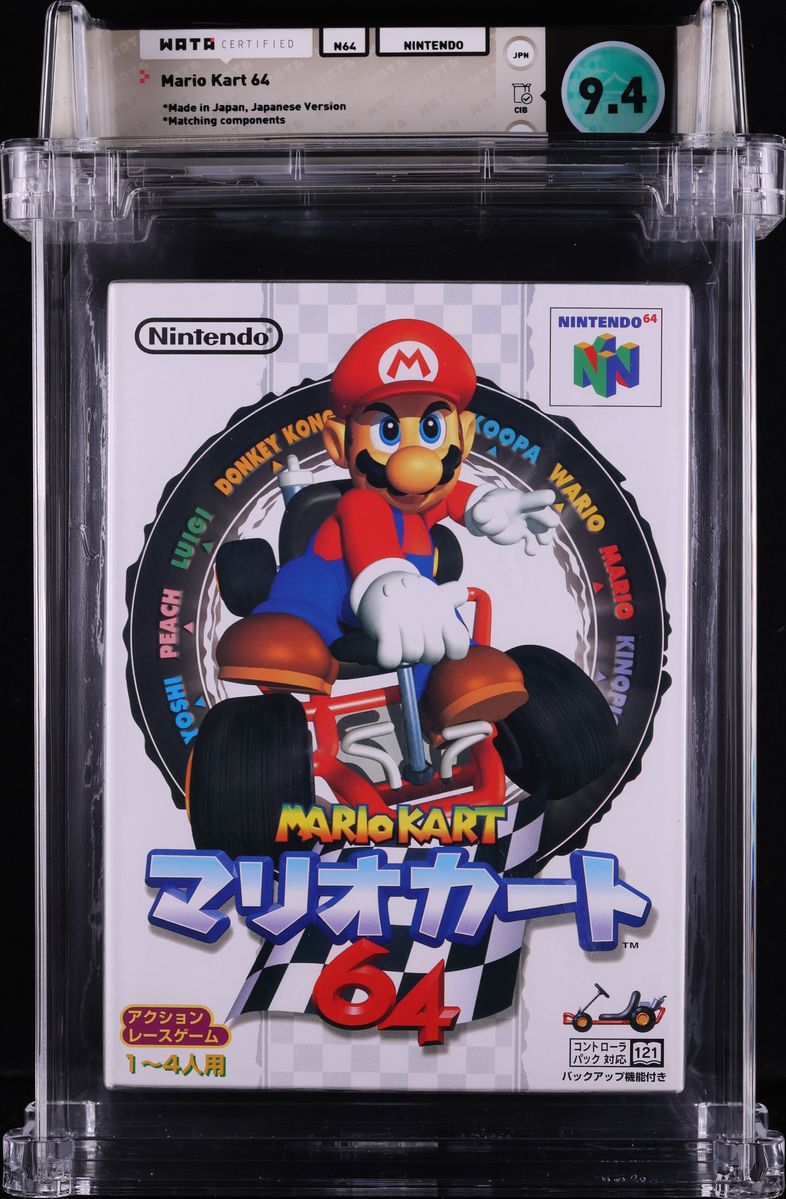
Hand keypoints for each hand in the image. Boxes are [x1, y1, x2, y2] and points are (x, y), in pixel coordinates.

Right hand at [355, 569, 469, 669]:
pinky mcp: (385, 623)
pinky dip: (389, 658)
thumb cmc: (409, 595)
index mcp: (443, 611)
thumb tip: (463, 592)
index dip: (450, 652)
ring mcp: (406, 617)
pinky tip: (388, 647)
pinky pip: (391, 656)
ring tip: (400, 641)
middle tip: (416, 643)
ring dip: (404, 654)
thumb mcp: (432, 593)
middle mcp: (428, 612)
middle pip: (434, 654)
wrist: (380, 581)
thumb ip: (451, 597)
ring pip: (413, 655)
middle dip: (424, 655)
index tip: (441, 645)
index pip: (458, 645)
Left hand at [466, 487, 559, 554]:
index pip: (531, 498)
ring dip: (544, 536)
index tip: (550, 497)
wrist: (488, 517)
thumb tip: (480, 515)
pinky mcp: (525, 534)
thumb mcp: (481, 508)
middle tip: (552, 523)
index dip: (540, 498)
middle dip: (548, 518)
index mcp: (519, 500)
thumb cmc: (486, 508)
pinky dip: (532, 547)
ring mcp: (528, 523)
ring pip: (541, 530)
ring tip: (543, 542)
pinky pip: (532, 542)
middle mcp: (527, 511)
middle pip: (542, 513)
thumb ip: (481, 511)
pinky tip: (529, 552)